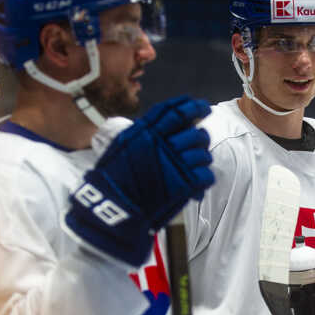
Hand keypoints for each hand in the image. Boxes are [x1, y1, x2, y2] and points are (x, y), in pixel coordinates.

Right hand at [63, 96, 214, 266]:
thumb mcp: (122, 145)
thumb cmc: (114, 177)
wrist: (109, 208)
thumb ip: (144, 132)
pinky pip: (205, 176)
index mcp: (145, 132)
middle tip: (200, 141)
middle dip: (201, 137)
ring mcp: (173, 164)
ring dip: (203, 159)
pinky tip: (197, 184)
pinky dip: (204, 179)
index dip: (193, 106)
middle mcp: (161, 144)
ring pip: (203, 154)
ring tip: (197, 165)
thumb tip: (169, 123)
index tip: (203, 107)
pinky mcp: (182, 184)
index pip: (175, 111)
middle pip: (194, 133)